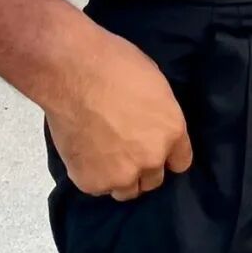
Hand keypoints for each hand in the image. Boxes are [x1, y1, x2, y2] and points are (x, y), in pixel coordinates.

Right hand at [45, 18, 192, 201]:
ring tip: (103, 154)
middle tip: (123, 147)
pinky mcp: (92, 183)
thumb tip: (151, 123)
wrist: (71, 72)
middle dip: (142, 166)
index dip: (167, 155)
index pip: (180, 162)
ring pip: (126, 190)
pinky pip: (97, 187)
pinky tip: (84, 152)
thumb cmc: (113, 63)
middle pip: (153, 180)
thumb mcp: (152, 81)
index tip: (154, 147)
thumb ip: (157, 113)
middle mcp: (152, 159)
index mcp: (172, 131)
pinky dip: (92, 174)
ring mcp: (122, 175)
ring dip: (119, 176)